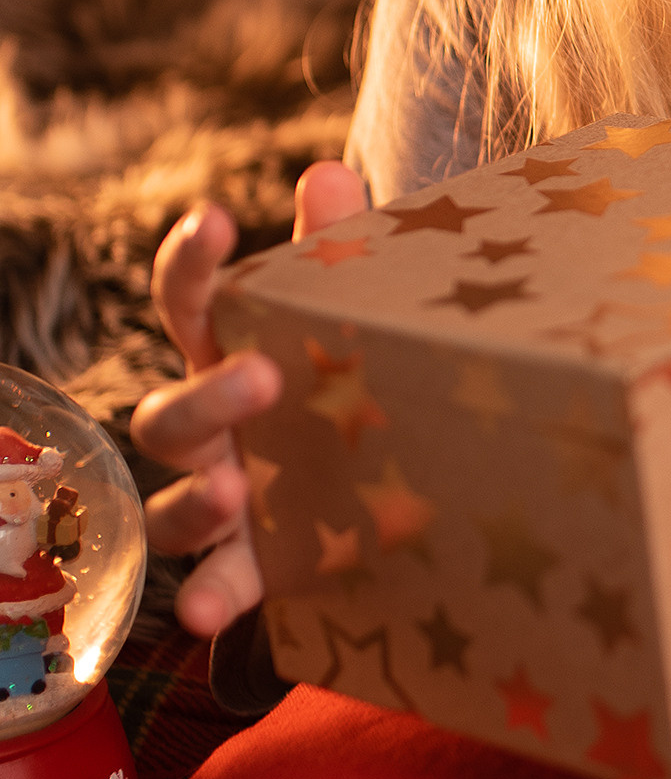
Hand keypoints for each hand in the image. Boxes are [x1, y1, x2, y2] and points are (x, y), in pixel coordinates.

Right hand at [130, 160, 366, 637]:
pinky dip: (204, 597)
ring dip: (191, 498)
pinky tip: (209, 607)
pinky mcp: (251, 563)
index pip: (190, 301)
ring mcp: (222, 497)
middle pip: (170, 413)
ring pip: (170, 504)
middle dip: (208, 395)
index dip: (191, 261)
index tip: (213, 219)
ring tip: (229, 488)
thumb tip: (329, 170)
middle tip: (264, 378)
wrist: (390, 488)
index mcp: (230, 351)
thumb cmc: (349, 377)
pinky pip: (212, 583)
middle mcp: (211, 426)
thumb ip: (337, 250)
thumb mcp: (352, 317)